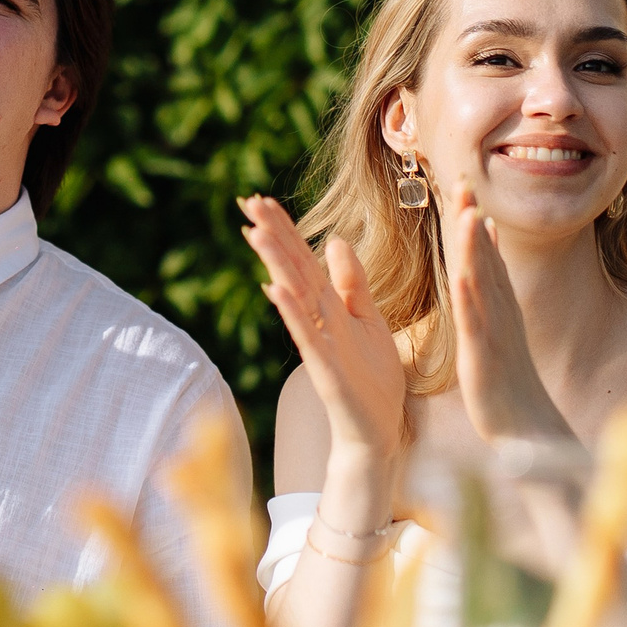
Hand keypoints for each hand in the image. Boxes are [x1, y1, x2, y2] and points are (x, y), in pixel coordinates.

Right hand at [240, 195, 406, 467]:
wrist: (379, 428)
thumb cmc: (373, 377)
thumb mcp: (368, 318)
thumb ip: (352, 282)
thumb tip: (335, 239)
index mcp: (329, 306)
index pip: (303, 259)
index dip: (285, 229)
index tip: (262, 198)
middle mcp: (318, 319)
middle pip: (292, 269)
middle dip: (272, 235)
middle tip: (247, 201)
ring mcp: (318, 342)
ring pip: (294, 295)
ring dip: (275, 264)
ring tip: (255, 232)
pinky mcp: (325, 368)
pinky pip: (306, 335)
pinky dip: (291, 311)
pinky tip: (276, 288)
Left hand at [444, 181, 567, 441]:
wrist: (527, 430)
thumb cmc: (510, 382)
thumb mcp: (499, 331)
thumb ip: (493, 294)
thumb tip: (488, 261)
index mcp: (498, 307)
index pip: (484, 256)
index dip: (471, 220)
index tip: (462, 184)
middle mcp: (498, 313)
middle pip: (483, 260)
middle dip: (470, 220)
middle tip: (462, 180)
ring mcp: (493, 333)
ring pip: (482, 284)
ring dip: (474, 249)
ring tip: (465, 213)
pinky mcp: (485, 359)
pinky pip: (477, 325)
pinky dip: (471, 299)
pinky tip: (463, 276)